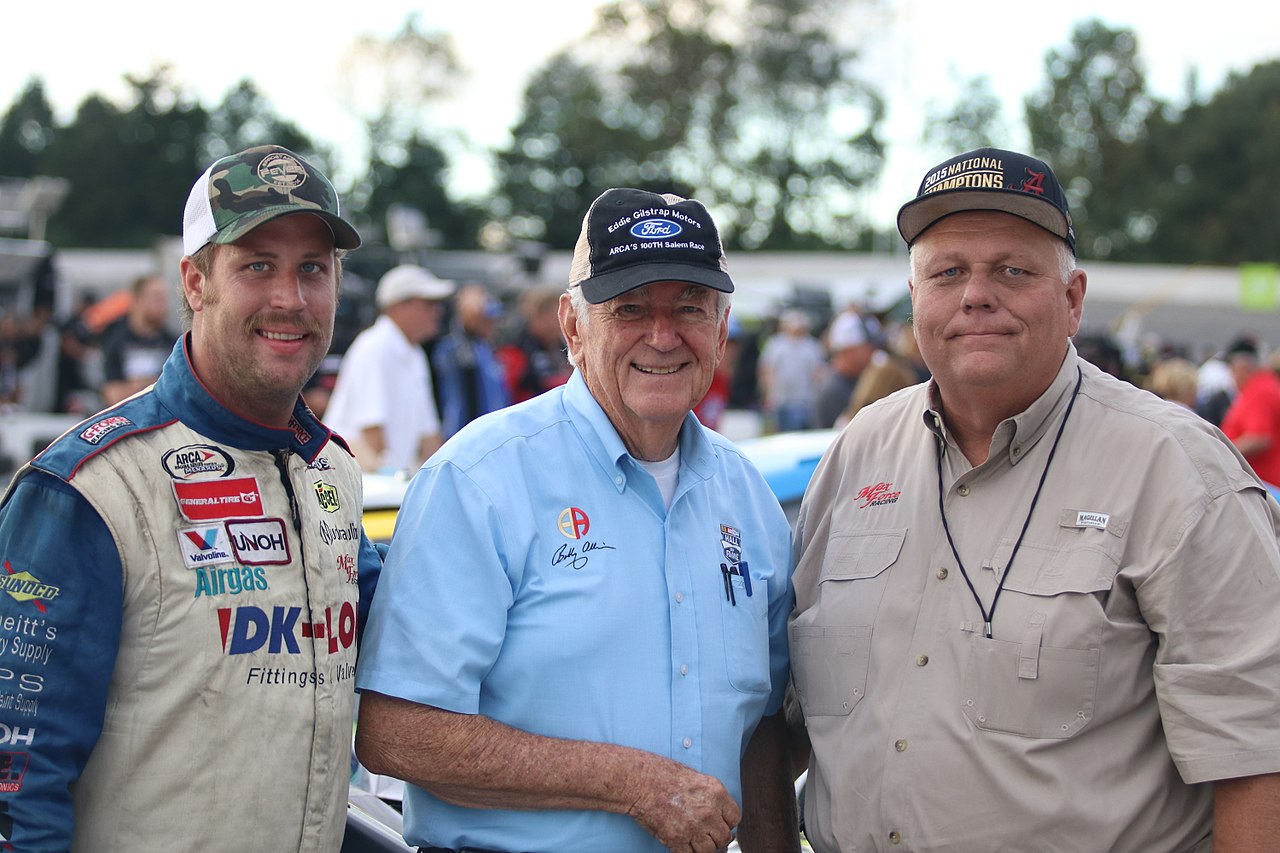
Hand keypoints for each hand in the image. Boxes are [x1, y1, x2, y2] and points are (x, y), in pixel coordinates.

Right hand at [626, 760, 740, 852]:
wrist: (640, 781)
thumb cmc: (663, 774)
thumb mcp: (696, 778)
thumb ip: (710, 796)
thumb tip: (716, 811)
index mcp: (716, 793)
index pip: (735, 818)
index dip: (727, 822)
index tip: (720, 823)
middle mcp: (708, 812)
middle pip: (724, 837)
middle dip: (716, 837)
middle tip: (707, 834)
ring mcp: (693, 827)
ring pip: (709, 850)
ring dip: (702, 847)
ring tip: (694, 839)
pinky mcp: (677, 839)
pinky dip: (686, 852)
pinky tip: (682, 843)